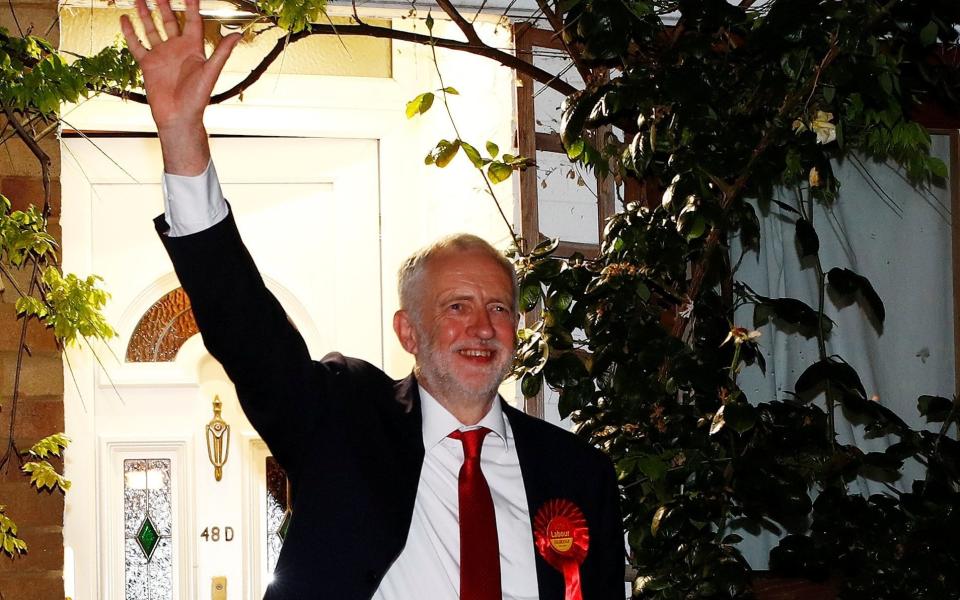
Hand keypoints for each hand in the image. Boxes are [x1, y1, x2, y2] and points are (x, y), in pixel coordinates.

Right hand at [121, 0, 240, 173]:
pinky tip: (125, 20)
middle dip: (164, 4)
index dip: (191, 5)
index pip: (192, 20)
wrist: (179, 116)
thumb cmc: (197, 98)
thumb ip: (222, 52)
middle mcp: (177, 48)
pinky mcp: (148, 64)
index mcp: (193, 48)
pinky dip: (131, 33)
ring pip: (151, 28)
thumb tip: (237, 35)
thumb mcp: (211, 72)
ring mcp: (162, 55)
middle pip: (169, 20)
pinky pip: (137, 45)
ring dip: (145, 13)